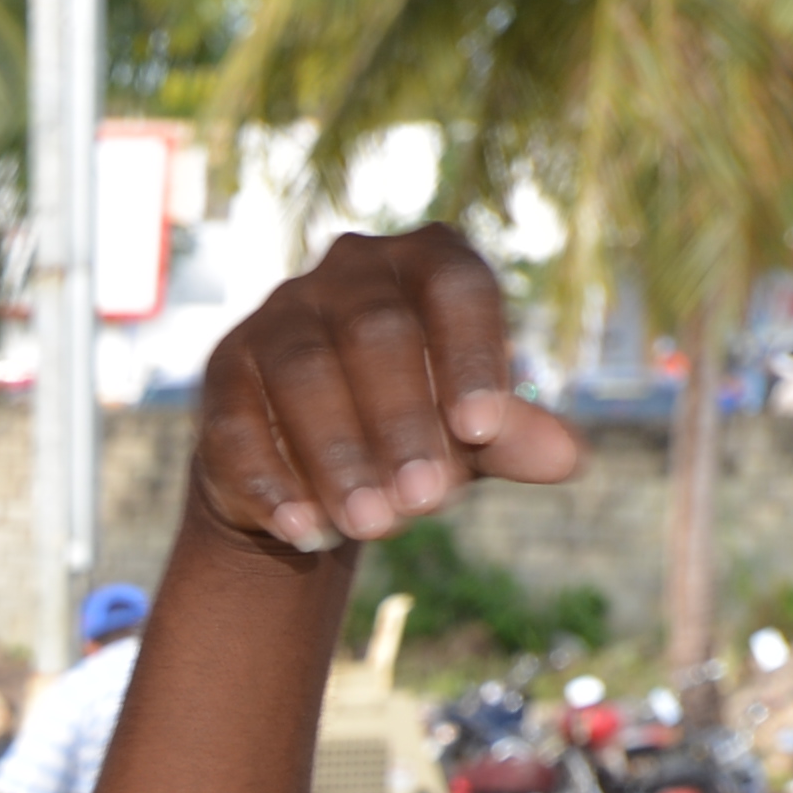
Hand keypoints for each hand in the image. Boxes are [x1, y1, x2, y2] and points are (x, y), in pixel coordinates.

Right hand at [186, 225, 591, 565]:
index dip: (471, 354)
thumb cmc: (415, 429)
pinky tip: (303, 530)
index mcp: (426, 263)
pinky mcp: (224, 371)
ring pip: (301, 374)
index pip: (455, 289)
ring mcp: (278, 316)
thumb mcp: (470, 433)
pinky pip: (238, 421)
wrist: (317, 460)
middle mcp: (349, 272)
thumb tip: (569, 458)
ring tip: (370, 527)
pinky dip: (272, 480)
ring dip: (338, 456)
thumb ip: (511, 438)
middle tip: (426, 504)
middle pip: (373, 333)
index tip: (483, 429)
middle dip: (401, 422)